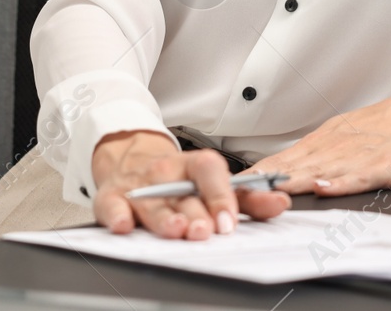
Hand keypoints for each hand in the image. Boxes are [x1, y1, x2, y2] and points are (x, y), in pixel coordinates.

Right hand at [90, 130, 290, 238]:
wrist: (130, 158)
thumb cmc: (179, 178)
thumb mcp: (213, 183)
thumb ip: (247, 198)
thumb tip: (279, 203)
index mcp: (194, 165)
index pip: (210, 171)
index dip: (221, 195)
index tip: (229, 222)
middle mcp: (167, 172)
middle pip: (182, 193)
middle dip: (195, 213)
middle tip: (205, 231)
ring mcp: (139, 184)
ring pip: (153, 202)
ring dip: (165, 217)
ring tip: (177, 229)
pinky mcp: (111, 196)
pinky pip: (112, 204)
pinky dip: (117, 214)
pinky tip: (124, 225)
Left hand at [245, 85, 390, 196]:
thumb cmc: (380, 130)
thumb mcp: (340, 139)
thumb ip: (311, 158)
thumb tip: (278, 173)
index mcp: (321, 144)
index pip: (280, 161)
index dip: (255, 175)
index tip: (230, 187)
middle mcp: (333, 148)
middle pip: (293, 167)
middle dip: (264, 182)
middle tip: (239, 194)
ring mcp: (356, 156)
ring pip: (319, 170)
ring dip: (293, 181)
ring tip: (270, 192)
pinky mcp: (380, 165)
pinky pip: (357, 175)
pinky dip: (340, 182)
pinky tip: (324, 188)